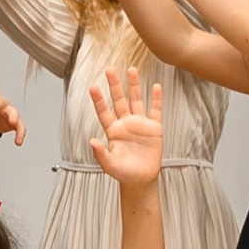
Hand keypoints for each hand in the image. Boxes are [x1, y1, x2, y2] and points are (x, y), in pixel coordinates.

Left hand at [87, 69, 164, 186]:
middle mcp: (125, 123)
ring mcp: (140, 124)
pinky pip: (155, 110)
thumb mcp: (110, 165)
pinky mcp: (154, 128)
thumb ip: (100, 154)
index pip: (104, 112)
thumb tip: (91, 141)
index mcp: (113, 131)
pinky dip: (156, 99)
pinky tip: (155, 86)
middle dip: (115, 85)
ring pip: (136, 100)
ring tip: (132, 69)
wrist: (141, 179)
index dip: (98, 100)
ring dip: (134, 85)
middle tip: (109, 69)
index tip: (92, 86)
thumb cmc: (123, 173)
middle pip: (119, 100)